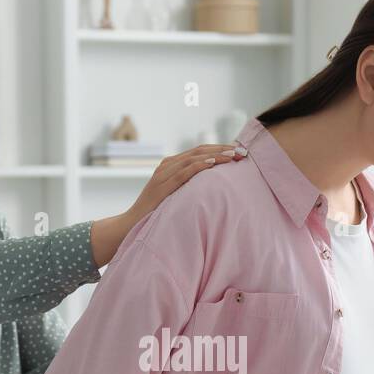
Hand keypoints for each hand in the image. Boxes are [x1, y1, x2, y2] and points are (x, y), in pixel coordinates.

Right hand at [129, 143, 247, 223]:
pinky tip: (213, 163)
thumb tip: (213, 189)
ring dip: (216, 155)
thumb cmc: (156, 213)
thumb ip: (189, 187)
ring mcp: (163, 174)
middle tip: (243, 151)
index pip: (200, 151)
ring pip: (193, 158)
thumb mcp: (175, 195)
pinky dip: (199, 166)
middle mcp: (167, 165)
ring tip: (233, 155)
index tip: (239, 151)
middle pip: (199, 151)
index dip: (220, 149)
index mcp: (171, 165)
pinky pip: (183, 172)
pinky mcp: (161, 186)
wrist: (131, 224)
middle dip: (222, 149)